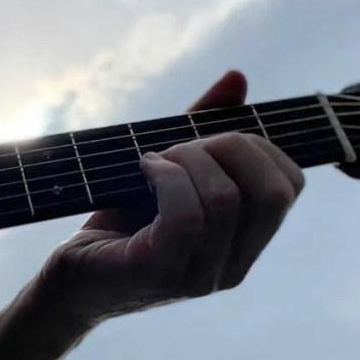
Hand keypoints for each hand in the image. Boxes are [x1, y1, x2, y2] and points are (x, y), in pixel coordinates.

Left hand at [33, 70, 304, 332]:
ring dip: (188, 159)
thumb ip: (205, 127)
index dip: (259, 146)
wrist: (70, 280)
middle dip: (232, 147)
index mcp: (244, 244)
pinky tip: (143, 170)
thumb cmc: (120, 223)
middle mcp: (232, 266)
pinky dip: (166, 177)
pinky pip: (185, 216)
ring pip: (226, 198)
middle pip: (272, 192)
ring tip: (155, 158)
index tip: (211, 138)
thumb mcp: (170, 170)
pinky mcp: (160, 273)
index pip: (290, 187)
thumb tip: (237, 79)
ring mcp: (199, 275)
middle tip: (184, 145)